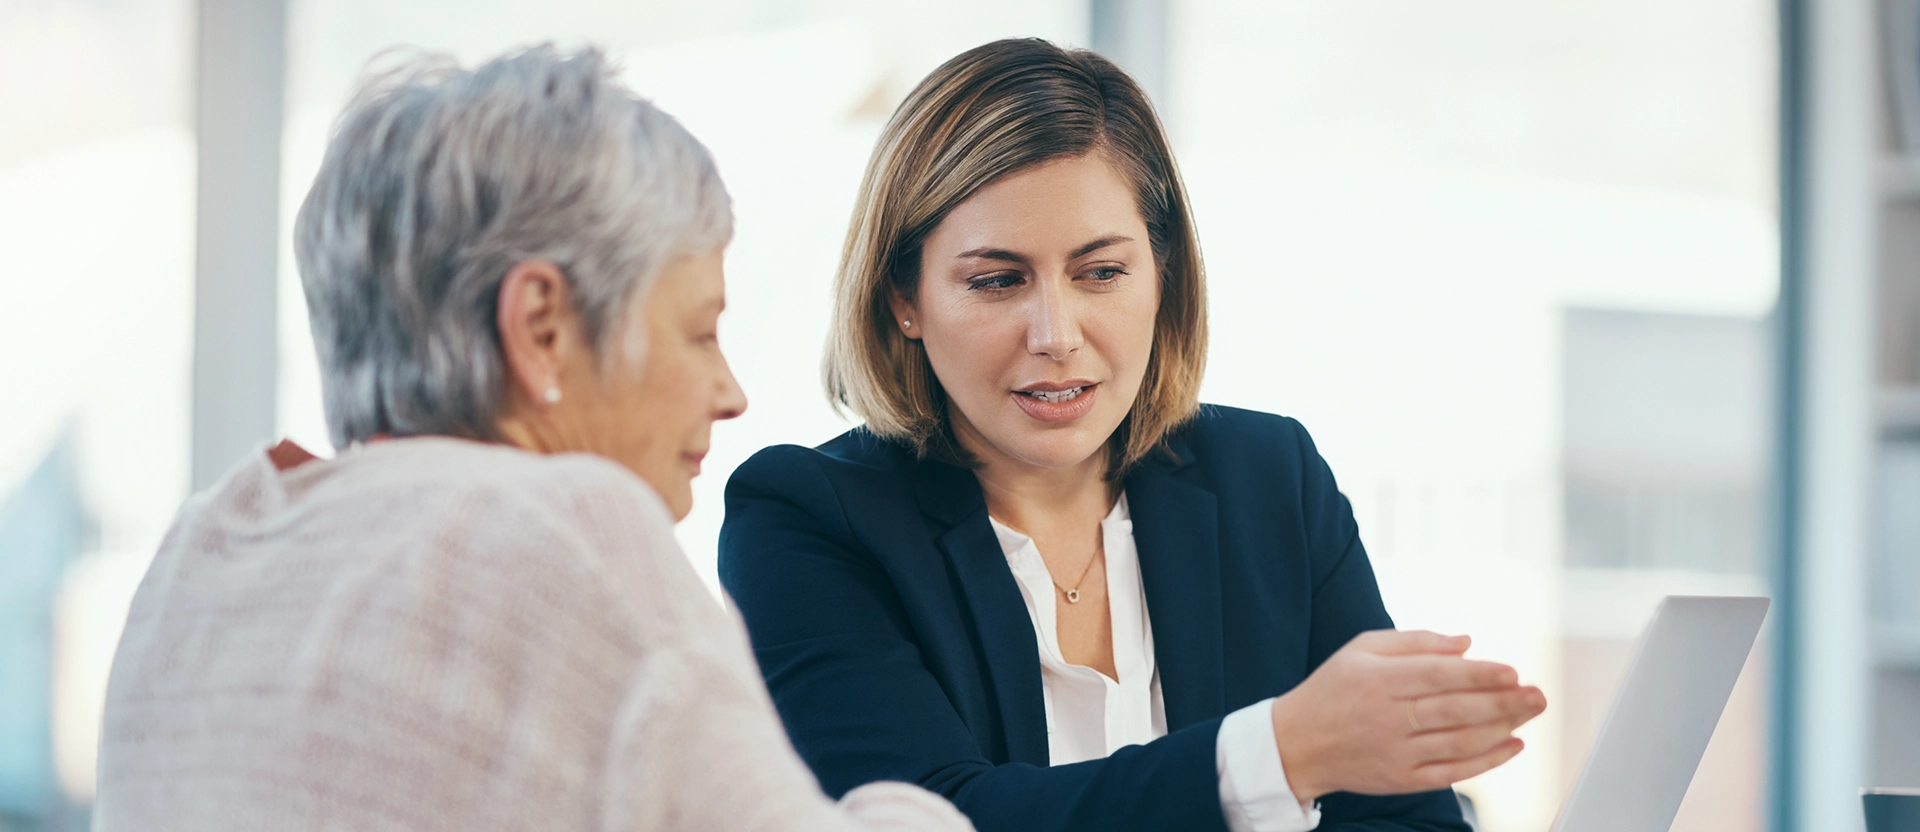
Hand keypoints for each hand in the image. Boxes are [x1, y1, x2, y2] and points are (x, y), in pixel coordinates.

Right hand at [1268, 630, 1546, 800]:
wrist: (1296, 744)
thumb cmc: (1333, 689)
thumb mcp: (1361, 649)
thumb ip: (1414, 642)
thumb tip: (1466, 643)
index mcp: (1378, 680)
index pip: (1437, 676)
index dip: (1478, 674)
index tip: (1512, 670)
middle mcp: (1387, 717)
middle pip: (1455, 710)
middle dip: (1502, 702)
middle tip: (1537, 694)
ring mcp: (1395, 752)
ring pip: (1458, 742)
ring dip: (1501, 729)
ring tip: (1529, 715)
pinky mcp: (1400, 779)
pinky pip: (1450, 772)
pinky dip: (1485, 762)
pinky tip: (1510, 746)